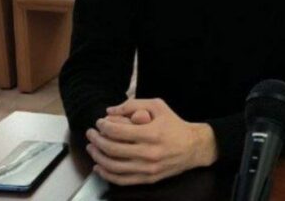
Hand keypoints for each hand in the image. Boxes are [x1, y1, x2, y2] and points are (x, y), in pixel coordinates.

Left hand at [85, 98, 217, 185]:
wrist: (193, 147)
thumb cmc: (174, 124)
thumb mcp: (158, 106)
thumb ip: (133, 104)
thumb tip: (110, 111)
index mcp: (151, 133)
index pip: (118, 131)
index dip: (104, 126)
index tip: (99, 122)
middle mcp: (149, 153)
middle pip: (113, 149)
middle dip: (97, 140)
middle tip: (90, 133)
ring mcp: (148, 169)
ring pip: (114, 166)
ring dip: (98, 157)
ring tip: (91, 148)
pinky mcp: (148, 179)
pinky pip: (122, 180)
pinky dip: (107, 174)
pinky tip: (99, 166)